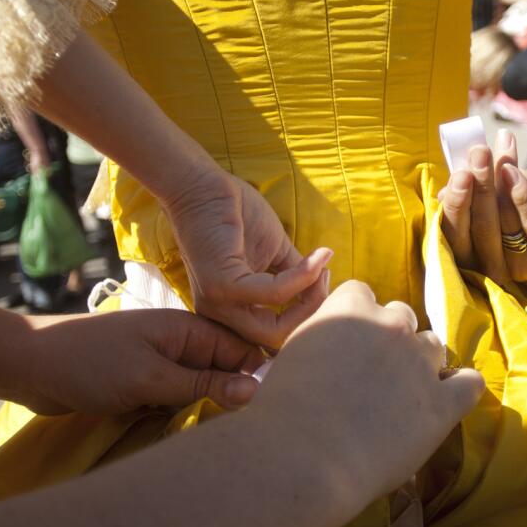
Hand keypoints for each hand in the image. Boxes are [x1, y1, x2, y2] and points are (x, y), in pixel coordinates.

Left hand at [20, 309, 265, 415]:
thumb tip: (257, 391)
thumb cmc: (90, 364)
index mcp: (189, 330)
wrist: (30, 366)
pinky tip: (193, 439)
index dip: (262, 380)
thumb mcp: (150, 378)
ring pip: (203, 391)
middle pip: (227, 374)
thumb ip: (202, 386)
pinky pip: (179, 402)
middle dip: (238, 401)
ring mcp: (162, 366)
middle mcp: (181, 346)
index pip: (244, 353)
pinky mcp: (145, 386)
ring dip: (210, 413)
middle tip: (254, 438)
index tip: (275, 416)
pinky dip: (184, 417)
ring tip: (228, 444)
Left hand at [162, 170, 331, 347]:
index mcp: (230, 313)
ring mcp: (218, 304)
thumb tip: (322, 290)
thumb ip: (295, 279)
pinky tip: (316, 259)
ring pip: (274, 329)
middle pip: (277, 341)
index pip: (275, 336)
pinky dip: (301, 277)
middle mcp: (220, 317)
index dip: (306, 315)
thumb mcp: (275, 254)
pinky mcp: (221, 284)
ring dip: (309, 298)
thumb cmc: (236, 216)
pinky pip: (273, 293)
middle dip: (310, 313)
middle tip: (323, 277)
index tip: (322, 279)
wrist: (203, 185)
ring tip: (321, 266)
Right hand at [253, 281, 483, 499]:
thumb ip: (320, 338)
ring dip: (420, 362)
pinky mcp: (443, 403)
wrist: (303, 458)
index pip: (361, 294)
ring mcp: (421, 363)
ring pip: (433, 345)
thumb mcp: (290, 355)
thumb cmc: (281, 412)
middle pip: (401, 316)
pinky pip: (469, 383)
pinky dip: (459, 388)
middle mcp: (390, 325)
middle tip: (370, 375)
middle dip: (389, 340)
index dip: (354, 319)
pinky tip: (444, 401)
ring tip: (401, 393)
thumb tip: (331, 346)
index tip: (346, 345)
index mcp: (350, 307)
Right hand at [438, 129, 526, 282]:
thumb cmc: (509, 190)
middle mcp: (492, 269)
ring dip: (504, 187)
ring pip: (507, 226)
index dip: (455, 205)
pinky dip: (523, 196)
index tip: (460, 174)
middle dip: (480, 188)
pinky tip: (515, 174)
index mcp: (468, 256)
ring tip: (504, 161)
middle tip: (480, 153)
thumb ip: (463, 189)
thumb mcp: (482, 186)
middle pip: (481, 230)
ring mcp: (523, 269)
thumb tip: (444, 194)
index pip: (453, 236)